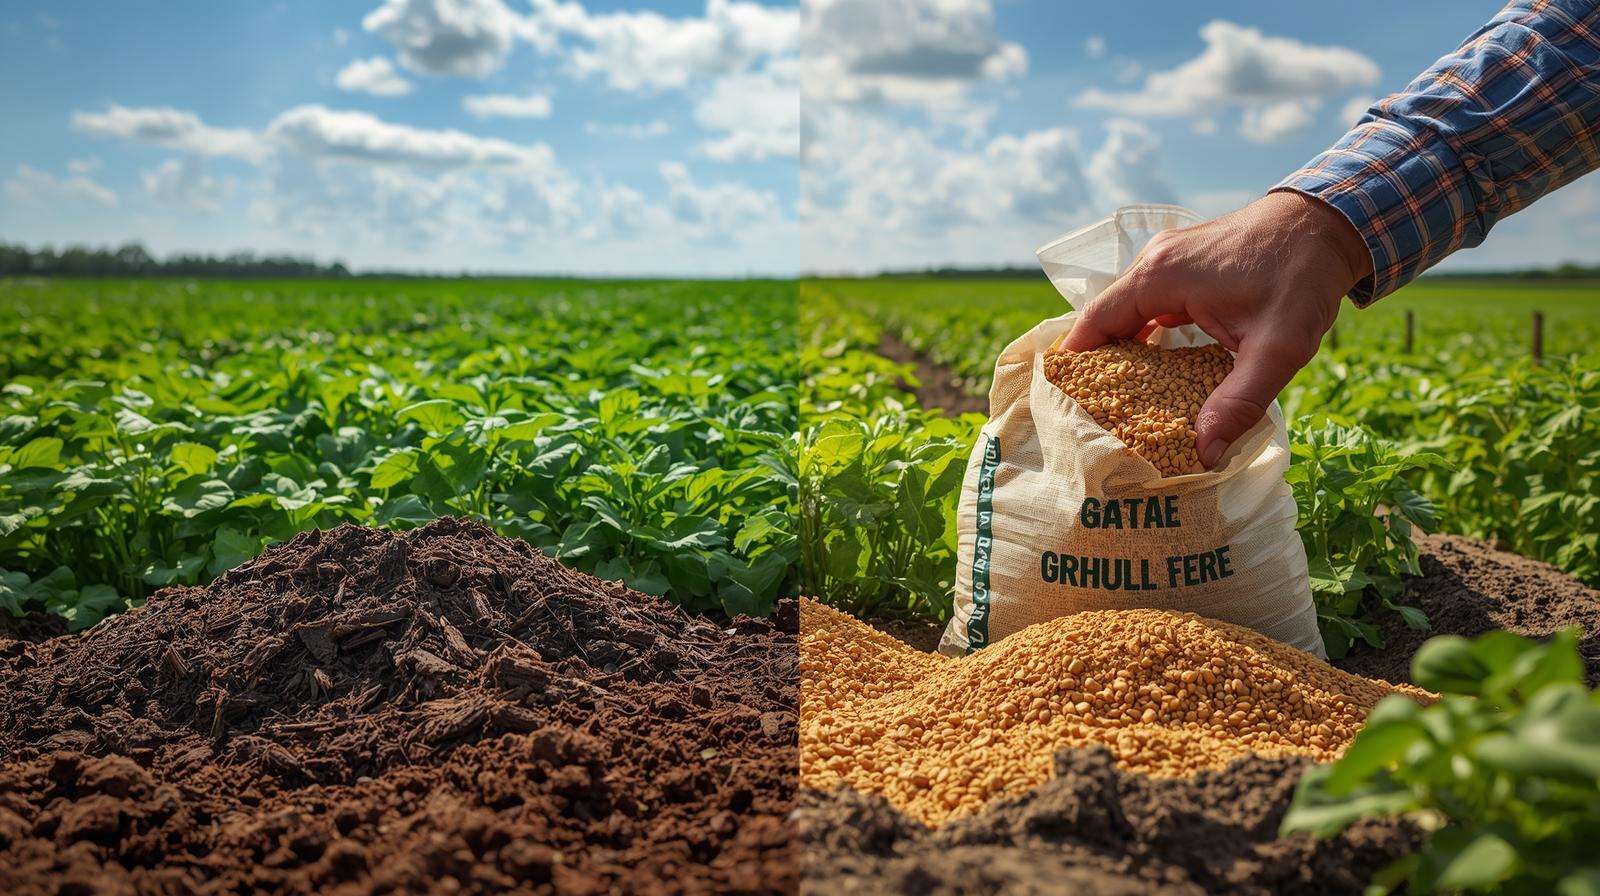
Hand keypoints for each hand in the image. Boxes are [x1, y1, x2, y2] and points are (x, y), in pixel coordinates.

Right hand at [1064, 191, 1372, 467]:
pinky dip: (1145, 332)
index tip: (1069, 405)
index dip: (1076, 365)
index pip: (1093, 324)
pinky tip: (1155, 366)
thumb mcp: (1277, 347)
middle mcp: (1153, 261)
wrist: (1330, 222)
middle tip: (1100, 414)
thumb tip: (1204, 454)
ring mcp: (1168, 257)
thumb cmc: (1302, 278)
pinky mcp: (1185, 260)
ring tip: (1124, 398)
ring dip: (1124, 349)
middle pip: (1106, 319)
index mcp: (1158, 277)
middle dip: (1101, 365)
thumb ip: (1239, 401)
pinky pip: (1148, 301)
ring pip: (1127, 310)